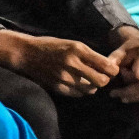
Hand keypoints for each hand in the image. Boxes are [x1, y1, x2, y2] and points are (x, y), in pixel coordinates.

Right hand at [0, 30, 117, 96]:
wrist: (25, 54)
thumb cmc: (52, 46)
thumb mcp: (72, 44)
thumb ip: (90, 55)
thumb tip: (110, 66)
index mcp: (78, 50)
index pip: (107, 66)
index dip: (113, 70)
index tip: (111, 70)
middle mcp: (72, 64)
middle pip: (102, 81)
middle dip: (105, 80)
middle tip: (102, 77)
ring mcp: (64, 77)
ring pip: (92, 90)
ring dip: (93, 86)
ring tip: (88, 79)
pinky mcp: (58, 87)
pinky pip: (79, 94)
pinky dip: (82, 91)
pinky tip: (78, 83)